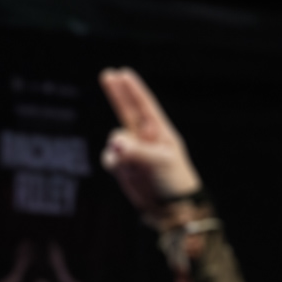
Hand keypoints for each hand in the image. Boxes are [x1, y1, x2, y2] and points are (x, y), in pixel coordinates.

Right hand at [98, 68, 202, 215]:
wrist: (170, 208)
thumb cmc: (174, 181)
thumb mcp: (159, 162)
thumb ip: (135, 150)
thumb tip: (114, 142)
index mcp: (160, 133)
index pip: (145, 106)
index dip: (134, 89)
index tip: (124, 72)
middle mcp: (145, 138)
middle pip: (127, 111)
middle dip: (118, 93)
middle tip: (108, 73)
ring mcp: (133, 151)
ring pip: (115, 139)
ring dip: (119, 148)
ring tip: (133, 164)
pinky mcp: (123, 165)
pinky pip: (110, 157)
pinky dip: (114, 162)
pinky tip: (125, 171)